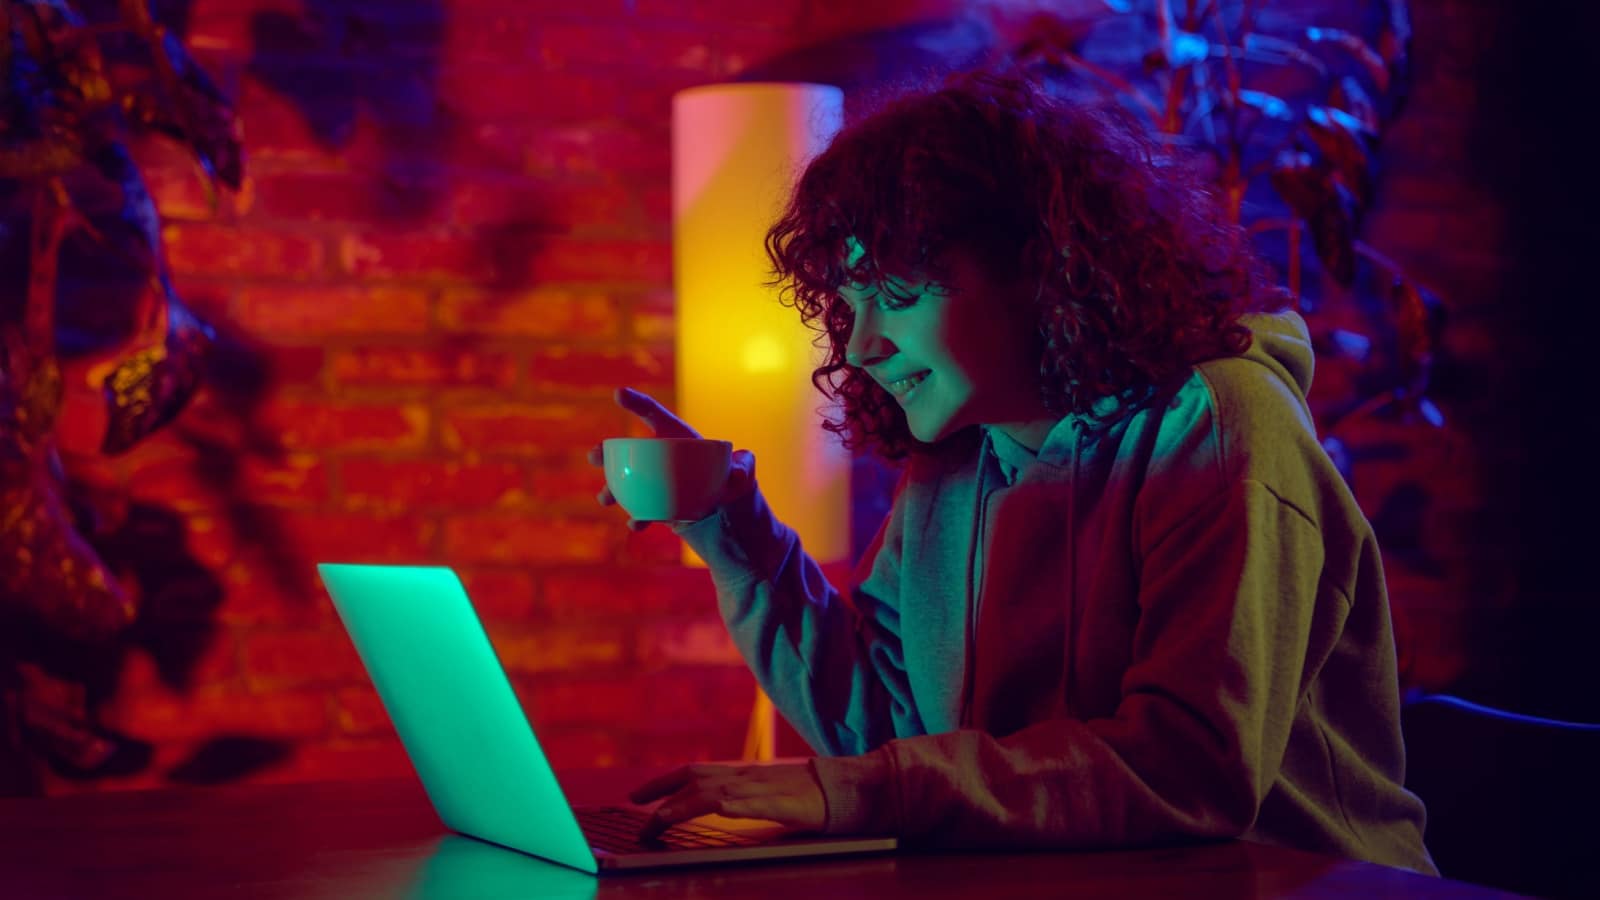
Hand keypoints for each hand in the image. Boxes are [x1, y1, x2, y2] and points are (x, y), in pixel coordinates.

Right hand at [587, 387, 755, 530]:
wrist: (730, 515)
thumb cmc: (734, 485)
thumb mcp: (742, 475)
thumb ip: (744, 469)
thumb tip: (737, 471)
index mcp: (679, 440)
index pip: (656, 416)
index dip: (638, 404)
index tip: (619, 394)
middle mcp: (663, 460)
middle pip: (629, 451)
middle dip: (606, 453)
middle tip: (594, 456)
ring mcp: (657, 484)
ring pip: (626, 483)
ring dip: (611, 489)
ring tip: (604, 498)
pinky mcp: (657, 507)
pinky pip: (641, 510)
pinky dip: (637, 517)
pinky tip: (636, 524)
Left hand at [629, 762, 826, 841]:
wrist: (848, 788)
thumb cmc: (810, 795)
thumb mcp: (768, 794)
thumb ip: (742, 798)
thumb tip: (714, 807)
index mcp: (743, 774)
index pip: (695, 771)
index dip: (663, 781)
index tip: (637, 794)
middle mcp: (747, 776)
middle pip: (696, 776)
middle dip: (661, 790)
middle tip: (634, 804)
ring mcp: (764, 789)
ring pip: (716, 791)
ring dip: (685, 804)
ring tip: (660, 818)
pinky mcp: (784, 804)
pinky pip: (753, 803)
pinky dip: (731, 804)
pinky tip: (718, 807)